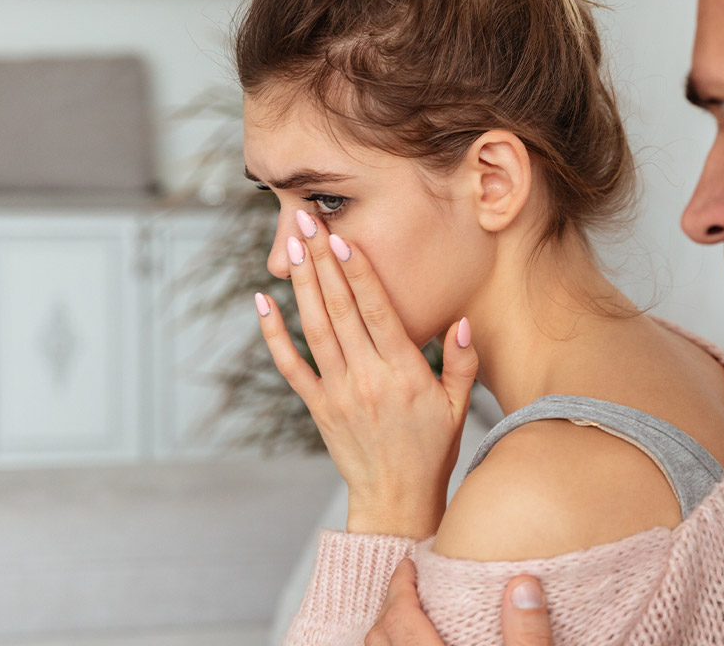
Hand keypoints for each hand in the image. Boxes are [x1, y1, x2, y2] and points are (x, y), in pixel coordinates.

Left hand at [256, 210, 479, 538]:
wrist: (396, 500)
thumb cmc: (432, 450)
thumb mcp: (458, 407)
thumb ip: (461, 362)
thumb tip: (461, 321)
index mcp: (404, 374)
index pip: (377, 312)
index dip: (358, 272)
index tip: (343, 238)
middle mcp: (367, 378)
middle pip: (340, 310)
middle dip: (322, 263)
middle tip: (307, 222)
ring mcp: (338, 393)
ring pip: (315, 330)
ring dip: (301, 286)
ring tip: (292, 248)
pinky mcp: (318, 407)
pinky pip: (291, 366)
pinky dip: (274, 335)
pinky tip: (263, 303)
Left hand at [365, 561, 552, 645]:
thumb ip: (527, 635)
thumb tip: (523, 585)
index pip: (400, 617)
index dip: (401, 585)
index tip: (410, 564)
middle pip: (378, 635)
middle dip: (389, 602)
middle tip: (408, 581)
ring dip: (389, 630)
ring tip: (410, 609)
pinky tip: (419, 643)